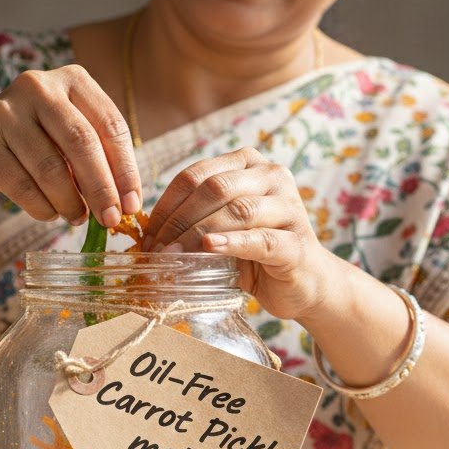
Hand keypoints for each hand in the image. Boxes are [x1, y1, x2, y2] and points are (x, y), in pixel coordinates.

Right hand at [0, 66, 141, 227]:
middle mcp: (38, 87)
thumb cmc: (30, 146)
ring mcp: (5, 112)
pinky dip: (42, 207)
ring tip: (77, 218)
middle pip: (82, 143)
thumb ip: (97, 157)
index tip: (134, 204)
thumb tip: (128, 202)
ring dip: (70, 203)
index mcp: (71, 78)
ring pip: (51, 168)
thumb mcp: (66, 138)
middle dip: (102, 188)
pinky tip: (50, 214)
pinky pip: (22, 186)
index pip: (110, 125)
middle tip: (111, 220)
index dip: (125, 169)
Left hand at [142, 146, 334, 320]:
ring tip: (172, 255)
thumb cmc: (253, 255)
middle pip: (214, 188)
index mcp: (248, 164)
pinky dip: (231, 243)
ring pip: (236, 211)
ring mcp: (289, 207)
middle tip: (155, 249)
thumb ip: (192, 219)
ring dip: (197, 233)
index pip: (196, 175)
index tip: (146, 234)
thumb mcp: (219, 228)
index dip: (166, 204)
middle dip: (178, 220)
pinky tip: (208, 248)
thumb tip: (146, 234)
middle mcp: (272, 176)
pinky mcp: (297, 242)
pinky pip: (260, 239)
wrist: (303, 284)